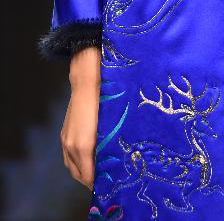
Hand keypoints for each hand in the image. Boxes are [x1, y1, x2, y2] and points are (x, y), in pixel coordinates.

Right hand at [61, 47, 100, 189]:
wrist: (88, 79)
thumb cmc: (106, 99)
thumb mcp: (112, 124)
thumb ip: (111, 145)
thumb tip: (117, 160)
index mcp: (84, 145)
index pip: (89, 176)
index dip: (100, 184)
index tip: (111, 186)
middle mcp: (71, 146)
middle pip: (80, 175)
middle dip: (92, 181)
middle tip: (107, 182)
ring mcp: (66, 140)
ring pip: (72, 167)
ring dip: (84, 173)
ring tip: (99, 174)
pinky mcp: (64, 134)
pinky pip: (68, 157)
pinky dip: (77, 164)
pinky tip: (89, 161)